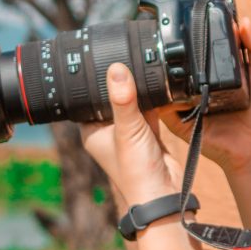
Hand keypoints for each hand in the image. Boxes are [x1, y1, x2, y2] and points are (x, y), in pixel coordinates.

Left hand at [80, 64, 182, 206]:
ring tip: (143, 66)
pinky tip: (158, 85)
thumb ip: (123, 99)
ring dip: (138, 90)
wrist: (163, 193)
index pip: (87, 99)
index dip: (93, 81)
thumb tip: (116, 69)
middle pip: (111, 98)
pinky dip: (154, 100)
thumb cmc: (136, 171)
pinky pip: (149, 110)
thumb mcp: (127, 130)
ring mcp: (129, 133)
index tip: (100, 59)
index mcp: (92, 131)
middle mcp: (108, 131)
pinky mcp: (148, 134)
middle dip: (120, 82)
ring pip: (131, 103)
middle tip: (125, 56)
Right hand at [159, 17, 250, 174]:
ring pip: (163, 80)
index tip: (188, 12)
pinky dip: (161, 97)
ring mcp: (184, 99)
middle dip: (169, 48)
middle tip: (168, 34)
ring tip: (163, 58)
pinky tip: (166, 88)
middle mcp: (195, 81)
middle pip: (174, 60)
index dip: (190, 29)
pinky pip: (162, 106)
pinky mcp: (178, 119)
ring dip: (161, 69)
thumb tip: (244, 21)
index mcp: (213, 66)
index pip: (196, 44)